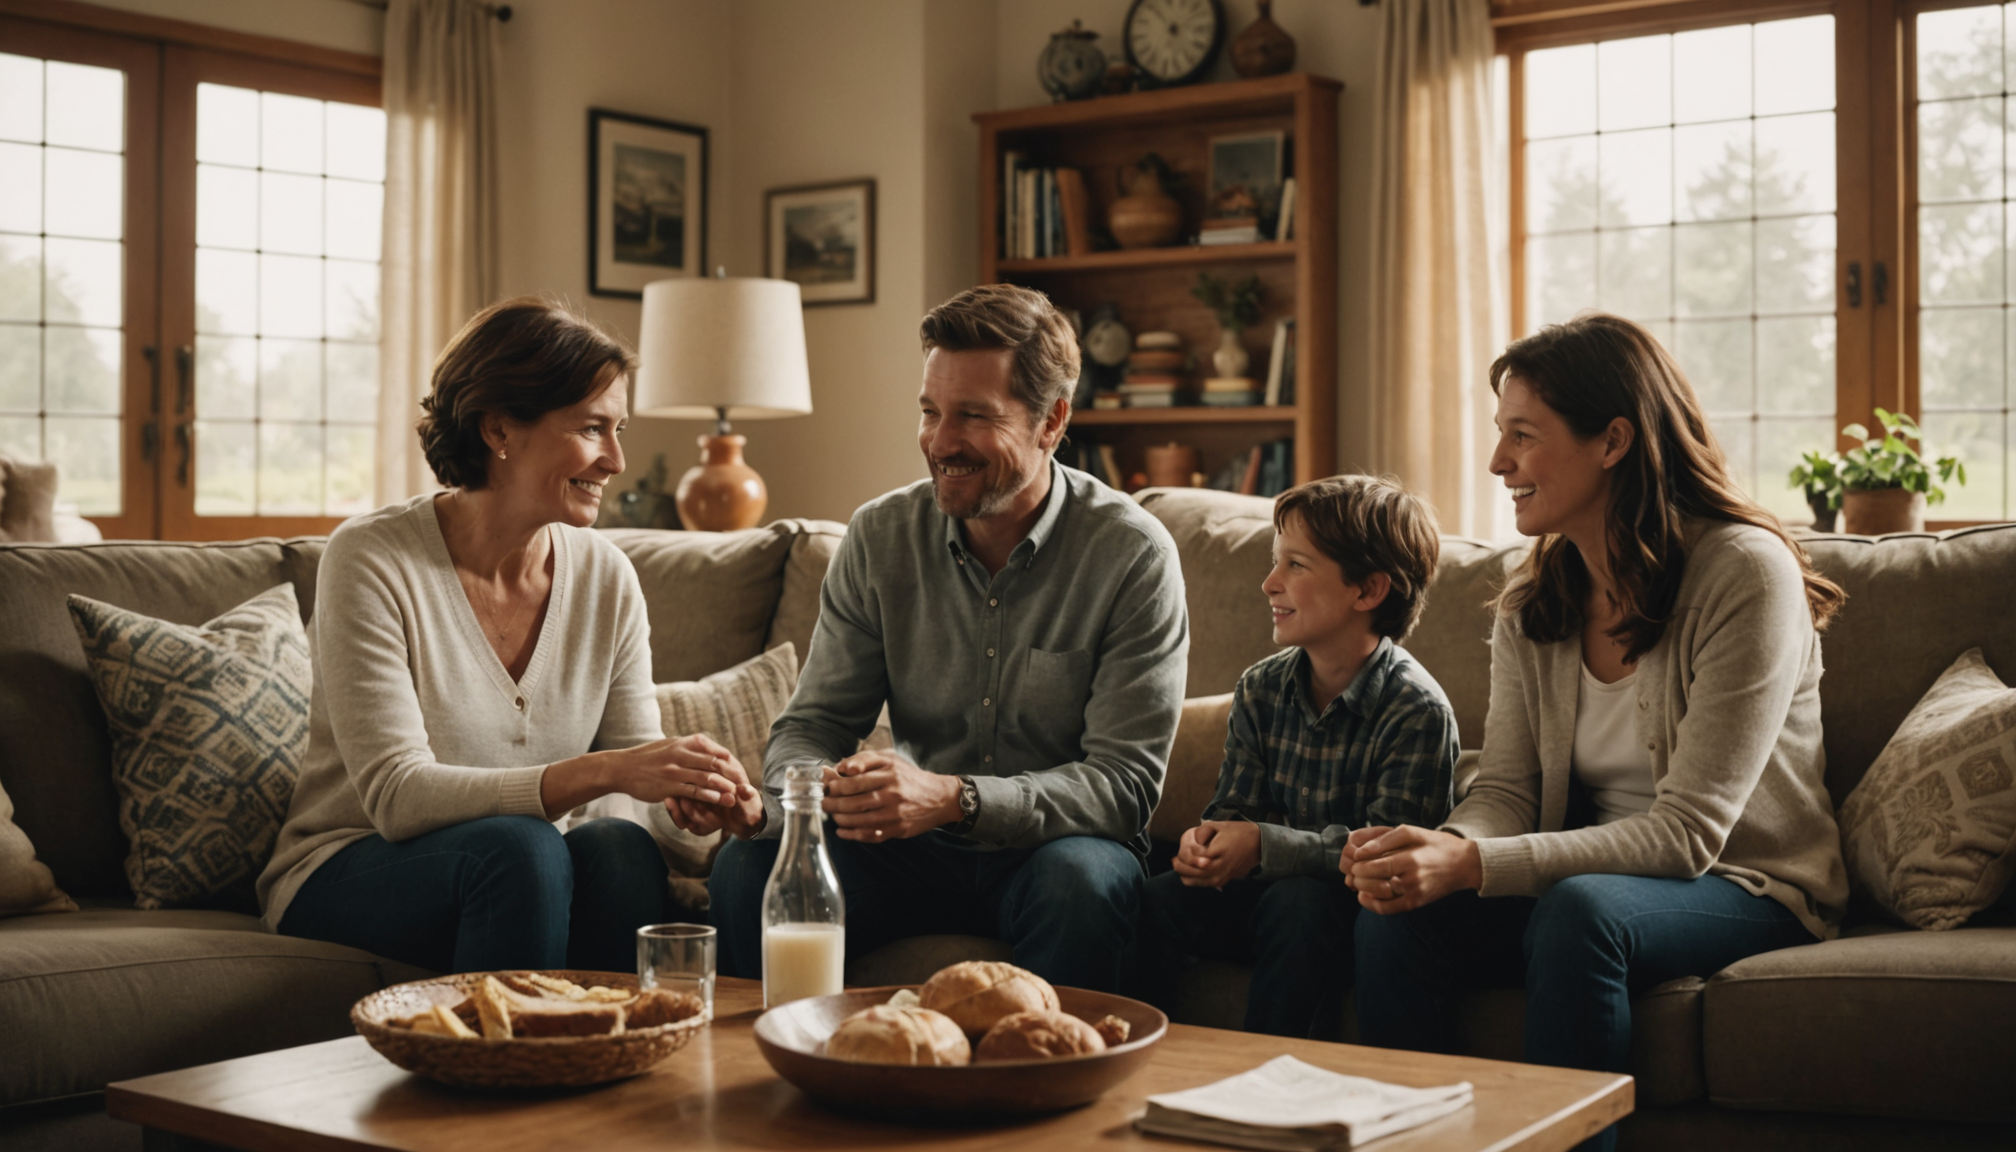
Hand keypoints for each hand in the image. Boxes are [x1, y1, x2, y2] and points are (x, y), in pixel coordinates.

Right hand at [610, 735, 761, 837]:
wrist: (622, 768)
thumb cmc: (648, 757)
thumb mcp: (670, 744)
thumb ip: (689, 746)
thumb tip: (708, 746)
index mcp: (685, 743)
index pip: (716, 752)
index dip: (732, 763)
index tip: (741, 773)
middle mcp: (682, 754)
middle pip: (716, 764)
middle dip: (732, 776)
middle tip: (745, 786)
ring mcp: (675, 770)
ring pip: (707, 778)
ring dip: (724, 788)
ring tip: (736, 796)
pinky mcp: (668, 786)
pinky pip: (693, 791)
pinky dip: (708, 796)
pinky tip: (718, 801)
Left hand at [822, 750, 959, 842]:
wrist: (940, 798)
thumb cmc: (909, 777)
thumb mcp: (890, 759)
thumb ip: (864, 759)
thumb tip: (840, 768)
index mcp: (889, 773)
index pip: (854, 781)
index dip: (834, 785)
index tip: (825, 786)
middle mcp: (892, 794)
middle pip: (854, 802)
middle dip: (832, 803)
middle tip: (822, 802)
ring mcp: (895, 814)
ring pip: (859, 820)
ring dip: (839, 819)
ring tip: (831, 814)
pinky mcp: (897, 829)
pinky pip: (870, 835)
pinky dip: (852, 835)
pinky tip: (842, 831)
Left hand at [1169, 820, 1260, 888]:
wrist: (1258, 845)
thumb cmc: (1237, 832)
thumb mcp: (1219, 825)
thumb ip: (1202, 831)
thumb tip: (1190, 842)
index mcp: (1218, 851)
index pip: (1193, 854)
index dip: (1185, 849)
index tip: (1184, 845)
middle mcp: (1220, 866)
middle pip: (1193, 870)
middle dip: (1180, 864)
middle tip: (1174, 859)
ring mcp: (1222, 876)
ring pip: (1196, 880)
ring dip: (1184, 873)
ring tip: (1178, 866)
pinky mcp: (1224, 881)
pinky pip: (1204, 884)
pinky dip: (1193, 880)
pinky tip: (1187, 875)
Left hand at [1342, 825, 1481, 913]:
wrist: (1464, 865)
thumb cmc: (1436, 844)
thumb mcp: (1412, 832)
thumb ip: (1384, 838)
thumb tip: (1359, 850)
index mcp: (1411, 858)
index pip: (1377, 865)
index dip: (1360, 863)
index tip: (1353, 858)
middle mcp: (1413, 879)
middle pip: (1375, 881)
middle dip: (1358, 875)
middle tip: (1352, 869)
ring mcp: (1415, 893)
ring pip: (1380, 896)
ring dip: (1362, 889)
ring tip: (1356, 880)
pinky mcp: (1416, 903)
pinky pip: (1389, 909)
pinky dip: (1372, 905)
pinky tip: (1363, 896)